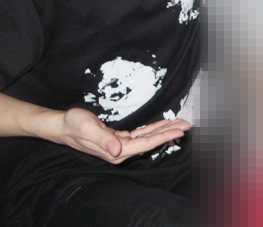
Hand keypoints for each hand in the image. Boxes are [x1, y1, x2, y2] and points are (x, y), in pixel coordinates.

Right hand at [56, 108, 191, 163]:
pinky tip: (162, 125)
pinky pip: (141, 134)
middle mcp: (120, 151)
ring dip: (164, 130)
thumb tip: (118, 149)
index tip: (179, 131)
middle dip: (169, 133)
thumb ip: (103, 139)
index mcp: (115, 151)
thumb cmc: (74, 125)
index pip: (145, 144)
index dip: (163, 137)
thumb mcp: (87, 129)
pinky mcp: (119, 139)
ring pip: (147, 137)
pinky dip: (153, 129)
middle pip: (150, 141)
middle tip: (187, 125)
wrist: (62, 125)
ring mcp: (120, 146)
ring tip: (180, 124)